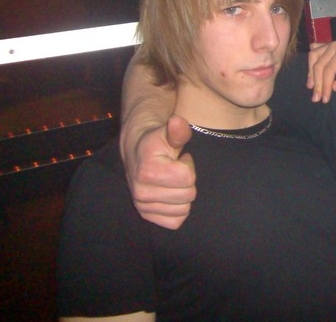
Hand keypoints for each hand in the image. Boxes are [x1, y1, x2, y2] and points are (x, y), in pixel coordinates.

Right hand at [126, 115, 196, 229]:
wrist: (138, 153)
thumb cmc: (158, 142)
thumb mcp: (168, 132)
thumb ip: (178, 130)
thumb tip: (177, 121)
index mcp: (147, 171)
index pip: (187, 177)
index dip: (188, 166)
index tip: (179, 159)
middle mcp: (141, 192)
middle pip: (188, 195)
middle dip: (187, 181)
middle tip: (176, 170)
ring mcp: (142, 206)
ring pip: (183, 210)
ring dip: (183, 195)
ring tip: (172, 181)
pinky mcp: (146, 216)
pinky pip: (176, 221)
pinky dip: (178, 210)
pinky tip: (170, 194)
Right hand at [306, 41, 335, 102]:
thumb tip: (334, 87)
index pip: (329, 70)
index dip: (325, 85)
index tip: (324, 99)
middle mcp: (335, 45)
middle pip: (319, 65)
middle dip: (317, 83)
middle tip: (316, 98)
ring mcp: (330, 43)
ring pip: (313, 56)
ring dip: (310, 72)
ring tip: (310, 86)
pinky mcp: (328, 44)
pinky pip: (315, 50)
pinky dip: (311, 60)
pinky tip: (310, 70)